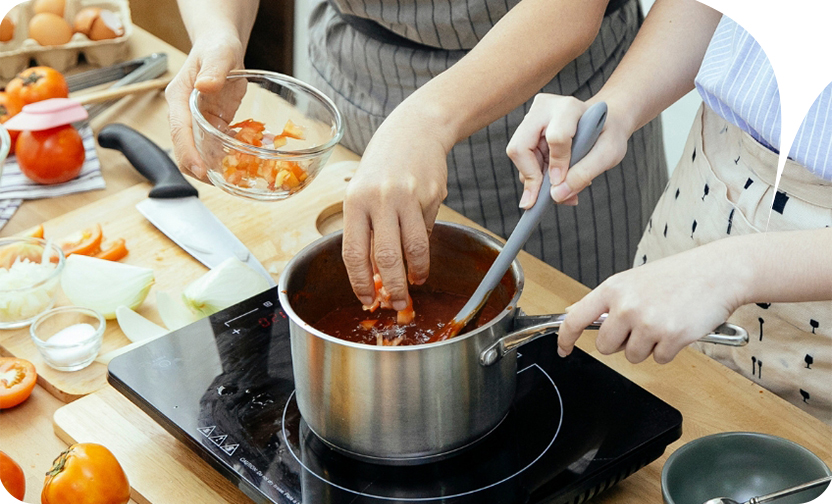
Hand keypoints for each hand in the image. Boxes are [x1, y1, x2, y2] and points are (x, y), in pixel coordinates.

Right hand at [165, 32, 244, 181]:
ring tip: (236, 181)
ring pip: (200, 154)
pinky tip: (244, 166)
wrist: (221, 46)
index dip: (188, 154)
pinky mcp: (212, 126)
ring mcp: (198, 123)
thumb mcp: (218, 53)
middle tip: (224, 183)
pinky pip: (216, 148)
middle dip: (200, 170)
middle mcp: (185, 115)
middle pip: (185, 150)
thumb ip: (213, 69)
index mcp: (179, 98)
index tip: (201, 171)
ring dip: (215, 168)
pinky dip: (227, 158)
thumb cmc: (217, 46)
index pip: (180, 131)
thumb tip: (205, 85)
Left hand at [342, 111, 449, 309]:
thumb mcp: (362, 192)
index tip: (366, 300)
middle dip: (393, 287)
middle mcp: (380, 199)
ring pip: (414, 248)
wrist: (415, 130)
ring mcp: (407, 196)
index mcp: (355, 201)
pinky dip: (424, 247)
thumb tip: (375, 273)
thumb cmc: (383, 165)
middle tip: (397, 303)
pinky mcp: (431, 195)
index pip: (354, 252)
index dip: (360, 282)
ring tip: (415, 281)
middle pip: (386, 257)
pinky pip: (427, 230)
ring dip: (415, 272)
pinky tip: (421, 251)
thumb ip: (366, 229)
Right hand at [506, 94, 629, 206]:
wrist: (605, 122)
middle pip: (520, 147)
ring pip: (519, 157)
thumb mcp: (608, 154)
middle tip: (541, 200)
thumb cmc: (608, 134)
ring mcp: (531, 119)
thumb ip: (584, 173)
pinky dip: (538, 176)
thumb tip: (555, 195)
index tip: (561, 185)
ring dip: (537, 179)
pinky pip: (523, 160)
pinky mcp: (527, 131)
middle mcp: (543, 109)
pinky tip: (557, 181)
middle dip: (531, 177)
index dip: (557, 165)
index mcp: (569, 108)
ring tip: (562, 188)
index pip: (556, 138)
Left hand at [557, 241, 747, 363]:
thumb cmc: (678, 275)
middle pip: (604, 346)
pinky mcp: (670, 337)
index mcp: (613, 288)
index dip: (565, 338)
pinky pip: (659, 359)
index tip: (563, 349)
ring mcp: (648, 322)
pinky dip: (668, 350)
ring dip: (647, 347)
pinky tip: (677, 328)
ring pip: (632, 356)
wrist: (719, 272)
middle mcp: (626, 305)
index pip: (575, 318)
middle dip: (620, 343)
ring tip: (663, 321)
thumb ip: (605, 300)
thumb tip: (573, 311)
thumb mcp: (633, 280)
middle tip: (641, 325)